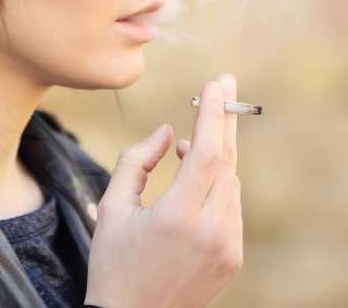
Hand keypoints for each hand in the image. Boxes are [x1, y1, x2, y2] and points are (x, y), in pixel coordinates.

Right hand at [84, 74, 242, 307]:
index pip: (206, 153)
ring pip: (230, 183)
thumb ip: (137, 160)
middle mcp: (211, 232)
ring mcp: (228, 247)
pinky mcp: (234, 258)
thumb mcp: (112, 207)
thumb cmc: (114, 263)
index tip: (214, 84)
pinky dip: (217, 185)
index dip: (213, 114)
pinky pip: (231, 206)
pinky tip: (194, 181)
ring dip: (213, 157)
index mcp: (177, 217)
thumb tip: (169, 131)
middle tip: (225, 84)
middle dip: (224, 119)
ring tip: (186, 149)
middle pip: (226, 162)